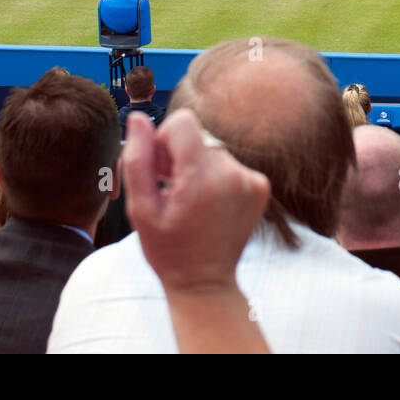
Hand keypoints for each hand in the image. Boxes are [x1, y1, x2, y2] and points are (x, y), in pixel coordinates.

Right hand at [125, 109, 269, 293]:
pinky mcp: (261, 186)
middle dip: (180, 155)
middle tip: (171, 188)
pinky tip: (209, 204)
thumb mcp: (140, 209)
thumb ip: (138, 159)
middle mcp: (232, 174)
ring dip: (198, 167)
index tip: (160, 168)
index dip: (164, 140)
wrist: (205, 281)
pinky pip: (231, 165)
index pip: (183, 121)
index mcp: (201, 179)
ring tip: (189, 199)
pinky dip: (218, 177)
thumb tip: (138, 117)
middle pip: (198, 136)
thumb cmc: (167, 248)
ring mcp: (251, 181)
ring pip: (214, 150)